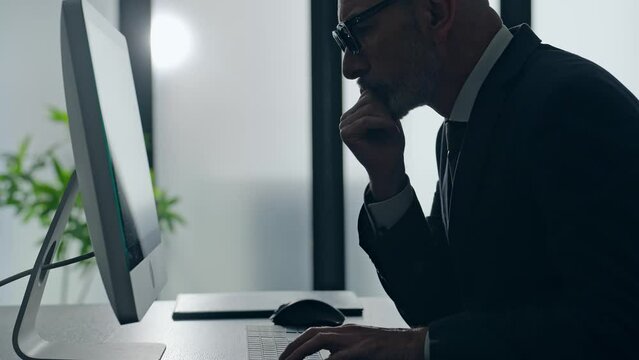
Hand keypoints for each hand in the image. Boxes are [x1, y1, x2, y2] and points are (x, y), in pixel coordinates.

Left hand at [279, 324, 426, 359]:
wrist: (415, 345)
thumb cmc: (392, 350)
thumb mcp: (363, 350)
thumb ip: (344, 355)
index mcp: (346, 332)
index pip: (315, 333)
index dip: (298, 343)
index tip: (287, 356)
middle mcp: (347, 331)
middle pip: (311, 333)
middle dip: (293, 347)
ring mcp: (354, 338)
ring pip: (319, 339)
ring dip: (301, 351)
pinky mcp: (364, 348)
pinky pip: (339, 356)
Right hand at [340, 90, 406, 200]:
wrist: (390, 166)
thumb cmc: (391, 143)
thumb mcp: (387, 116)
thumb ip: (377, 102)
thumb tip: (362, 87)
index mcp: (354, 113)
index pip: (369, 94)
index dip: (385, 104)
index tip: (392, 121)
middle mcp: (346, 118)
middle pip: (369, 99)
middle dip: (386, 112)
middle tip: (393, 128)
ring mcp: (343, 125)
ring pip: (369, 108)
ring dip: (386, 119)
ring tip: (392, 131)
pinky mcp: (345, 134)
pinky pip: (366, 120)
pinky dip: (382, 124)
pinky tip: (391, 131)